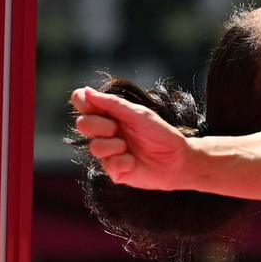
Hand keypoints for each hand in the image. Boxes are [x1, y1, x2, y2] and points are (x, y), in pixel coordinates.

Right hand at [70, 86, 197, 190]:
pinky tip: (134, 162)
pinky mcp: (114, 170)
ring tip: (129, 147)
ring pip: (94, 147)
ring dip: (114, 146)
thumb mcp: (139, 114)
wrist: (178, 160)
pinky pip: (108, 165)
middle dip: (99, 126)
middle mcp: (105, 132)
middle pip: (82, 124)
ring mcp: (108, 152)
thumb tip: (87, 91)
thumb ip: (113, 104)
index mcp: (109, 114)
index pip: (81, 102)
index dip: (82, 102)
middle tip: (117, 129)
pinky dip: (124, 162)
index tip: (95, 106)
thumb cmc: (161, 134)